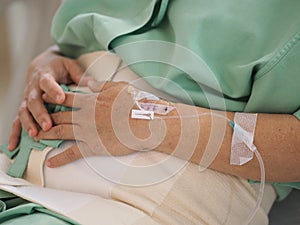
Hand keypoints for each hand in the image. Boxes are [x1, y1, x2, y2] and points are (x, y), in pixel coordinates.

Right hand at [8, 46, 91, 149]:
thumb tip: (92, 83)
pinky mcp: (25, 108)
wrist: (41, 66)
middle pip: (33, 100)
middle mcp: (33, 88)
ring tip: (35, 135)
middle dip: (40, 113)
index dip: (53, 90)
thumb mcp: (70, 66)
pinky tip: (15, 145)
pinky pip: (17, 120)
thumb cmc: (59, 67)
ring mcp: (27, 99)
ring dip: (28, 124)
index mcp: (45, 76)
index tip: (61, 99)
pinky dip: (15, 133)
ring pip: (24, 111)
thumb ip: (79, 74)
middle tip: (48, 125)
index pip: (47, 82)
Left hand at [36, 81, 158, 166]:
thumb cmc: (134, 104)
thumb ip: (101, 85)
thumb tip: (89, 83)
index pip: (67, 98)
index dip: (53, 97)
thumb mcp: (118, 87)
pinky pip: (72, 153)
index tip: (43, 98)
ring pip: (60, 132)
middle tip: (35, 120)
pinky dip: (60, 158)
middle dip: (45, 117)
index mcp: (90, 100)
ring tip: (35, 137)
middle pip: (59, 115)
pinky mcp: (93, 147)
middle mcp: (84, 116)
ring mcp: (87, 132)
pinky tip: (51, 162)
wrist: (144, 122)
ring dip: (46, 134)